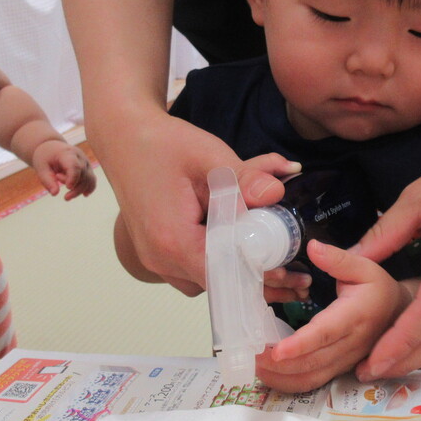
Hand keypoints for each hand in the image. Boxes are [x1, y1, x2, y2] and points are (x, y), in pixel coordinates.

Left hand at [31, 141, 96, 199]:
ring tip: (67, 197)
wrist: (52, 148)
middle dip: (75, 188)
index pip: (74, 165)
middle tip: (65, 197)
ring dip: (80, 190)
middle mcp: (80, 157)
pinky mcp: (88, 168)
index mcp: (67, 153)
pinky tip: (85, 194)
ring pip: (89, 178)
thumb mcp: (41, 168)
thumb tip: (55, 194)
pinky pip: (92, 179)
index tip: (68, 187)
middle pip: (83, 174)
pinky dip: (90, 187)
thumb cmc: (45, 158)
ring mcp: (85, 162)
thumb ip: (47, 180)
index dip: (73, 177)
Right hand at [100, 114, 294, 294]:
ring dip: (241, 269)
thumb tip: (277, 192)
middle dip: (258, 277)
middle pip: (220, 283)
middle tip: (296, 275)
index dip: (260, 276)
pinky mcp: (160, 252)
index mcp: (173, 239)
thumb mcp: (209, 155)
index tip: (291, 272)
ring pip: (210, 278)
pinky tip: (242, 241)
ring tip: (276, 259)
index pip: (224, 275)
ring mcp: (157, 259)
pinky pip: (197, 267)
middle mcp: (161, 258)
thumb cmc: (163, 144)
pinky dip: (222, 258)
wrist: (123, 137)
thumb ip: (244, 177)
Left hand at [257, 240, 407, 391]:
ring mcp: (346, 361)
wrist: (399, 314)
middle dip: (279, 364)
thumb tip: (312, 248)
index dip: (300, 344)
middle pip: (313, 361)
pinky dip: (289, 383)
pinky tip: (270, 375)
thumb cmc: (378, 288)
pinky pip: (314, 383)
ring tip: (254, 367)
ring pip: (312, 377)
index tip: (276, 350)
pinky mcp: (340, 369)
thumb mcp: (365, 267)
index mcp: (355, 316)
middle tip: (250, 357)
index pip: (325, 333)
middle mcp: (352, 344)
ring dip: (281, 377)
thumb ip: (338, 259)